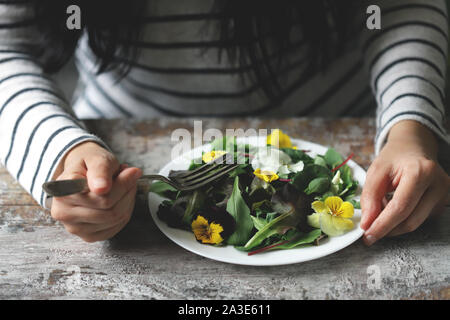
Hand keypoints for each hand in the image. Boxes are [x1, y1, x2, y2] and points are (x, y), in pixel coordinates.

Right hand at [50, 141, 142, 241]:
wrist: (82, 174)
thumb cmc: (89, 165)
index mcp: (63, 191)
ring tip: (124, 184)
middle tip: (130, 175)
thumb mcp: (96, 158)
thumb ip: (100, 170)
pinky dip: (125, 211)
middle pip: (110, 210)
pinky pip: (116, 227)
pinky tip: (121, 198)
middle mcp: (63, 212)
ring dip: (127, 200)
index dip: (121, 184)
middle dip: (126, 191)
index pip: (100, 197)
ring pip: (115, 219)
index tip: (131, 171)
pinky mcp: (87, 236)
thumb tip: (101, 188)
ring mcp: (74, 227)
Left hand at [360, 120, 448, 245]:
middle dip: (387, 229)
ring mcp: (444, 195)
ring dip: (393, 224)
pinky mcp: (443, 202)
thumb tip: (367, 224)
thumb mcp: (375, 171)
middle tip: (369, 231)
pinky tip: (393, 207)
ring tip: (380, 210)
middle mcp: (438, 184)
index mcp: (421, 172)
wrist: (414, 147)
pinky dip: (402, 218)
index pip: (401, 207)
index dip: (383, 225)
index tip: (367, 236)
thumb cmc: (394, 158)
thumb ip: (370, 198)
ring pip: (415, 223)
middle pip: (410, 220)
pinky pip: (419, 219)